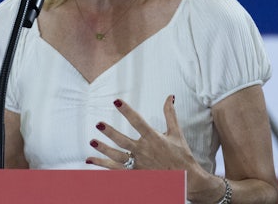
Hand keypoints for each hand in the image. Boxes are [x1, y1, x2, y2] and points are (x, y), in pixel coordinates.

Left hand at [86, 95, 201, 172]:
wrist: (187, 181)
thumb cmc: (181, 156)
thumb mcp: (176, 133)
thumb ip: (170, 114)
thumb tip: (170, 96)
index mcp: (154, 139)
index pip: (138, 122)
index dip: (127, 111)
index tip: (116, 101)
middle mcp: (144, 152)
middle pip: (124, 141)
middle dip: (110, 133)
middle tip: (99, 124)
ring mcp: (139, 164)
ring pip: (117, 157)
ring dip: (104, 150)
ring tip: (92, 142)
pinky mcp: (136, 174)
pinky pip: (116, 170)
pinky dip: (103, 165)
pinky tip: (90, 160)